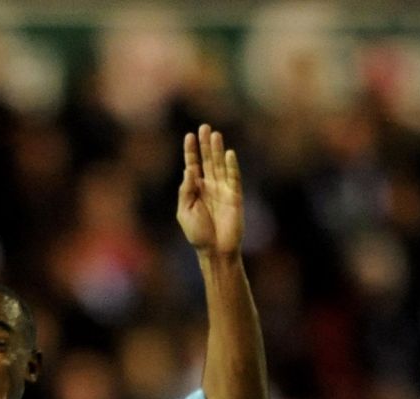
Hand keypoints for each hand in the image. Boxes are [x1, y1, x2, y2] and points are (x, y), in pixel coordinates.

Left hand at [177, 124, 243, 256]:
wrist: (215, 250)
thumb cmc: (197, 234)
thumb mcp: (185, 212)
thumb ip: (186, 191)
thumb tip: (188, 170)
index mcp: (195, 190)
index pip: (193, 166)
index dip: (191, 151)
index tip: (189, 136)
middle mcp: (210, 186)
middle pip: (207, 161)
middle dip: (205, 144)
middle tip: (204, 127)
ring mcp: (223, 190)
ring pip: (219, 165)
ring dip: (217, 150)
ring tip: (215, 134)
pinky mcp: (235, 196)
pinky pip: (233, 178)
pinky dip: (231, 166)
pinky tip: (228, 154)